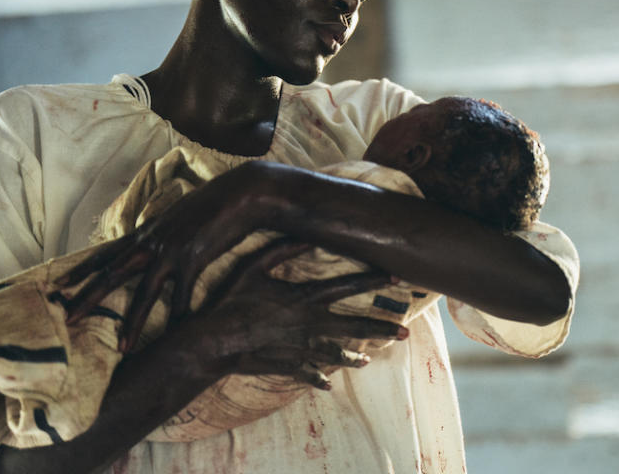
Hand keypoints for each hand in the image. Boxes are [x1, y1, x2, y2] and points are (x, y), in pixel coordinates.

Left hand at [57, 164, 269, 348]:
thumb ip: (161, 232)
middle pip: (112, 274)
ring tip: (120, 348)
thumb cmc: (212, 205)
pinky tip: (178, 333)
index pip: (105, 253)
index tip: (59, 285)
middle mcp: (151, 242)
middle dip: (87, 298)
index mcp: (146, 233)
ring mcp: (171, 251)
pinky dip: (181, 316)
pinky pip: (183, 295)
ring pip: (145, 293)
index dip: (81, 270)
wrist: (240, 194)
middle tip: (66, 318)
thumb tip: (151, 242)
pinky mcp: (195, 258)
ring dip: (133, 323)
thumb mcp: (177, 217)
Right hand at [184, 237, 407, 387]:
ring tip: (369, 360)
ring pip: (336, 354)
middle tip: (406, 331)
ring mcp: (300, 348)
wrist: (212, 343)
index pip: (348, 286)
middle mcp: (309, 324)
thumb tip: (305, 234)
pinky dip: (317, 377)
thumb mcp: (252, 267)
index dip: (373, 279)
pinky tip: (328, 383)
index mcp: (304, 298)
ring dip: (354, 356)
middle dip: (382, 328)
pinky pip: (307, 373)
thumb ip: (280, 250)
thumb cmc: (229, 301)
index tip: (397, 277)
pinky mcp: (287, 366)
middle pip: (354, 326)